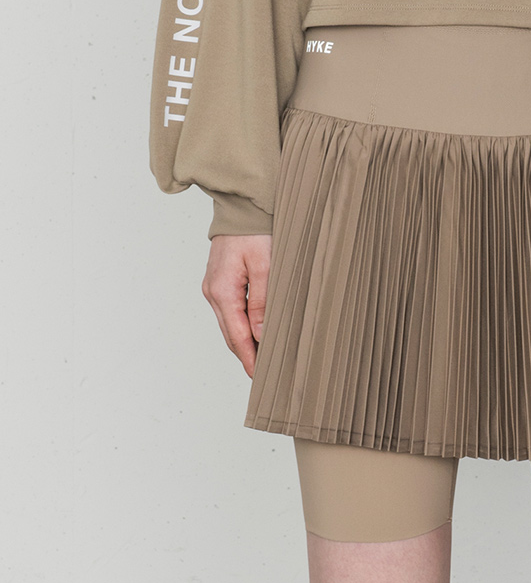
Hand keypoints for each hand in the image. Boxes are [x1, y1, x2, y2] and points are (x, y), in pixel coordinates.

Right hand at [202, 234, 272, 378]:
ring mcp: (213, 287)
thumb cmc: (255, 231)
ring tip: (262, 356)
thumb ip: (262, 302)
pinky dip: (240, 324)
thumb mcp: (265, 266)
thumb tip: (260, 335)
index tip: (258, 376)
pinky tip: (254, 331)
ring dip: (243, 340)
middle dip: (246, 354)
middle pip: (230, 334)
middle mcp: (213, 292)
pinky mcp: (218, 281)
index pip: (237, 336)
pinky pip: (228, 311)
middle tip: (263, 373)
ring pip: (228, 324)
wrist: (241, 206)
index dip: (249, 358)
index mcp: (223, 291)